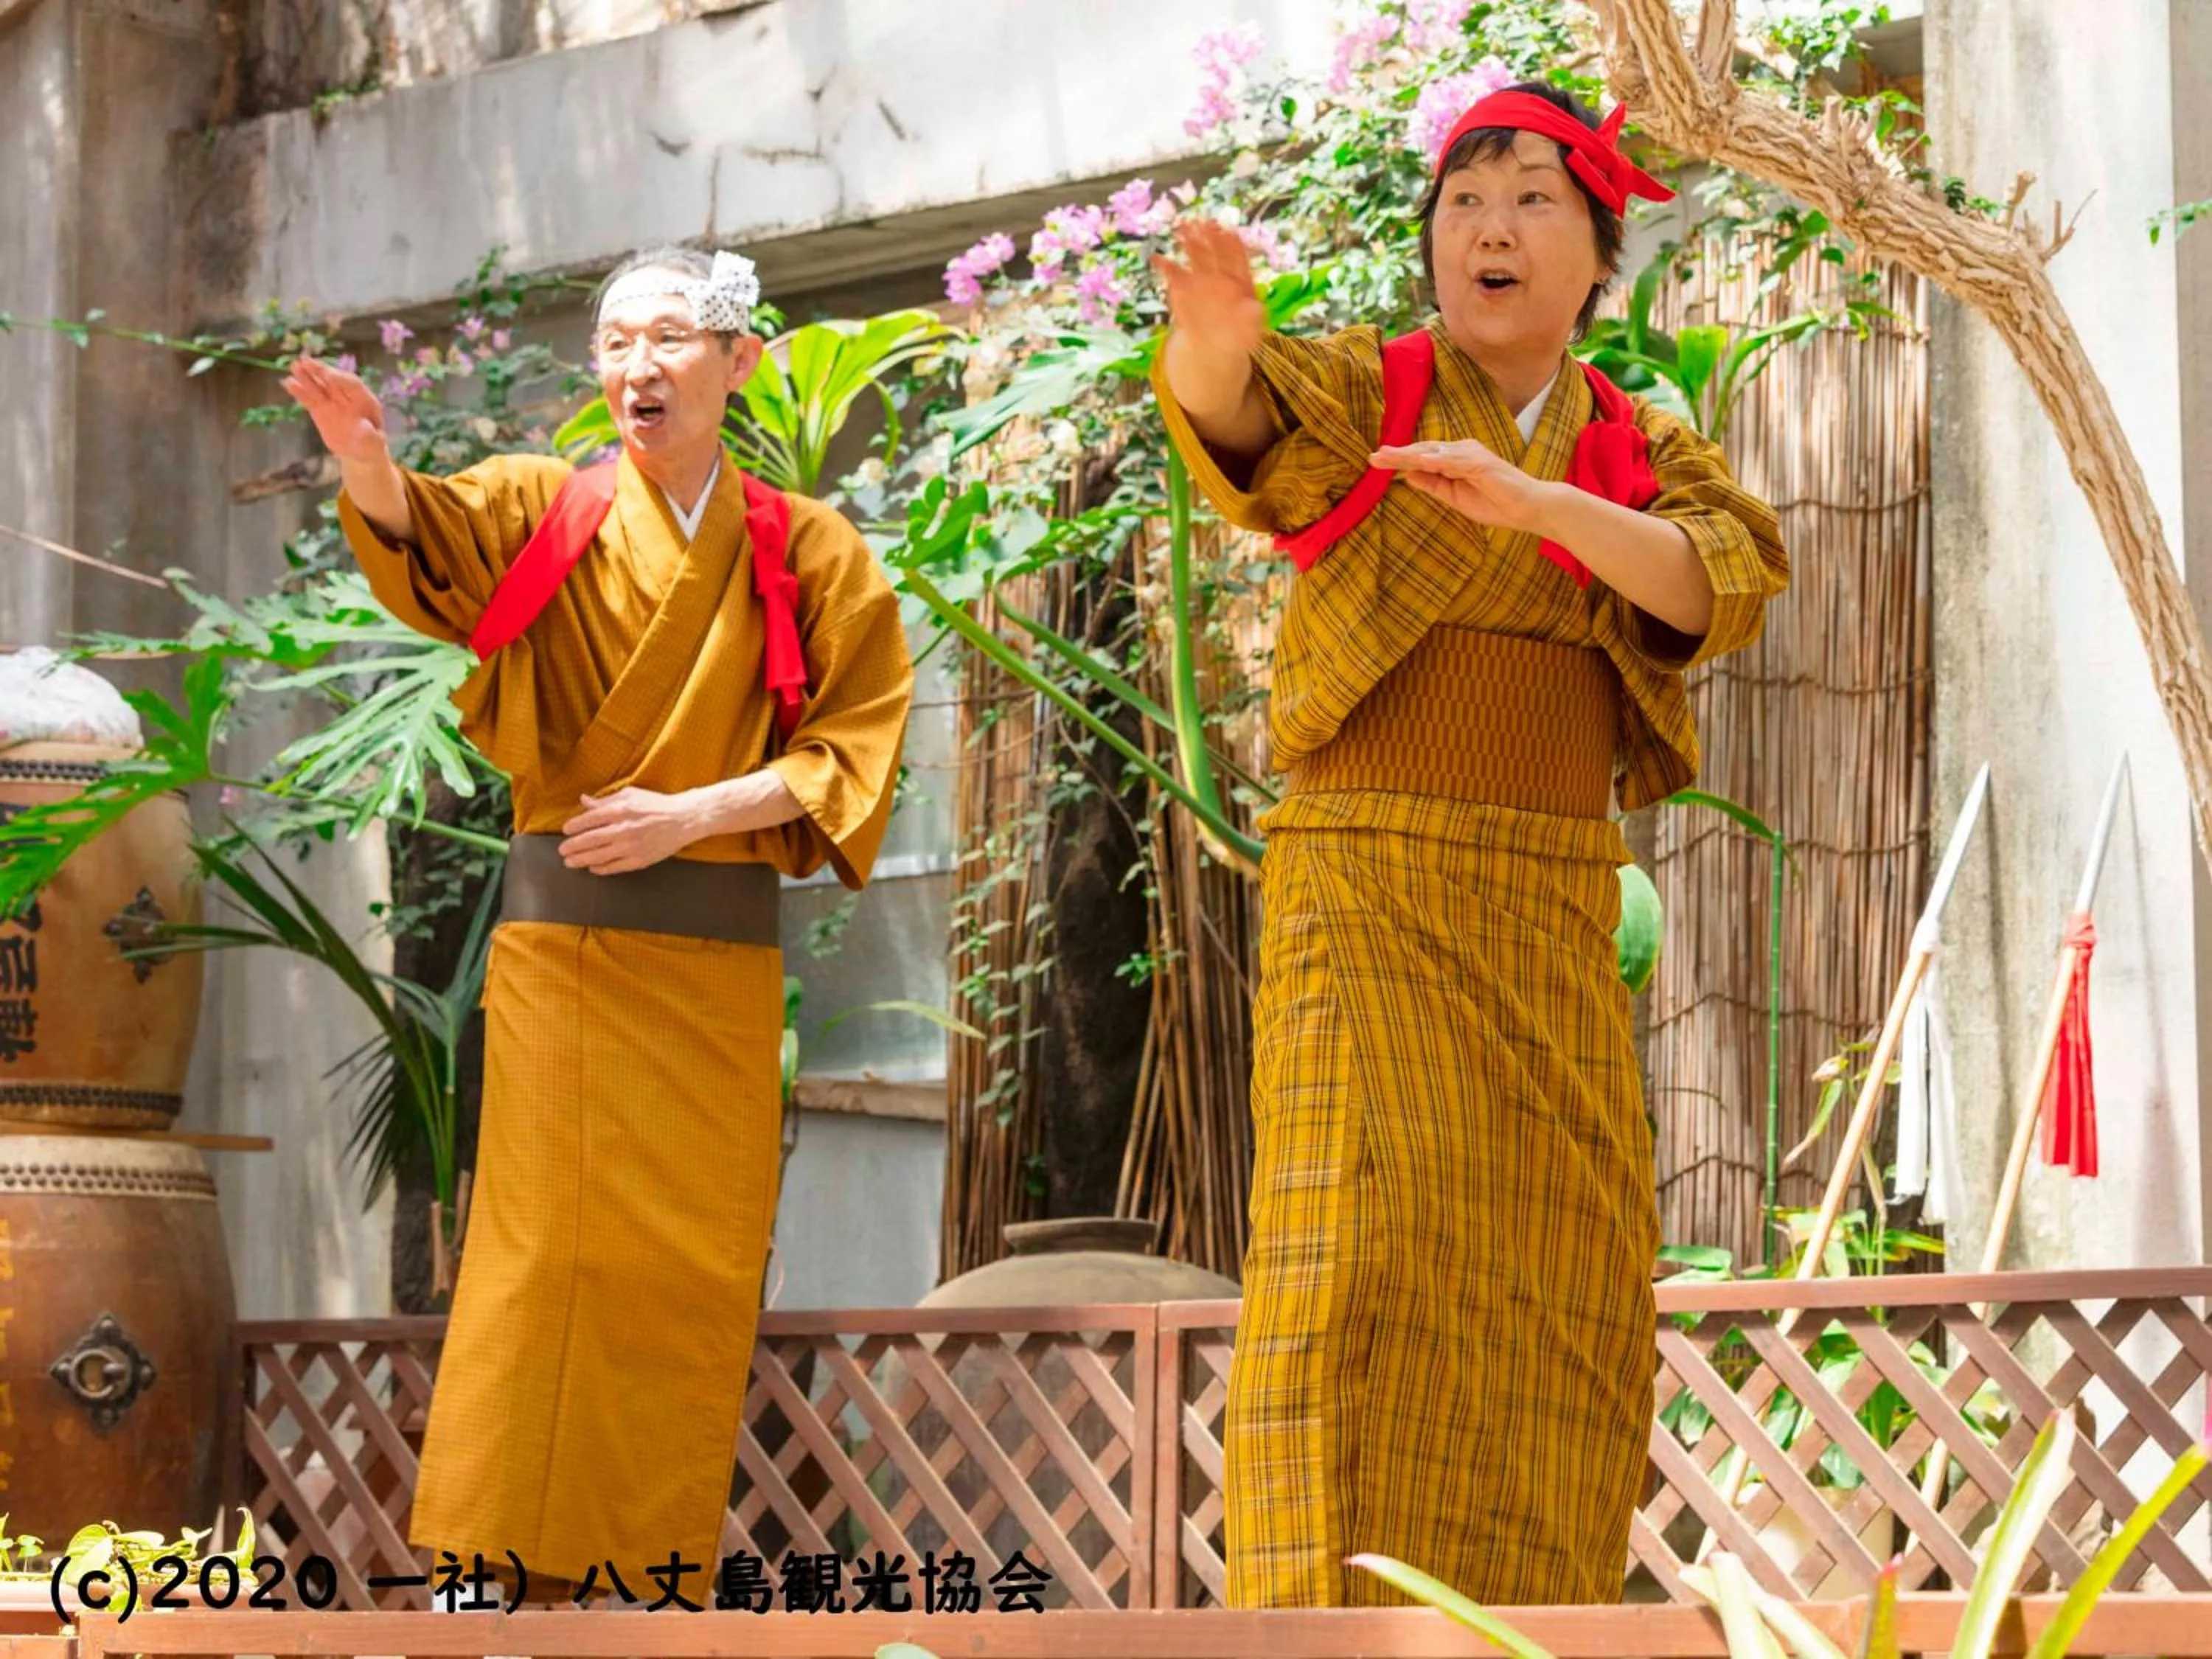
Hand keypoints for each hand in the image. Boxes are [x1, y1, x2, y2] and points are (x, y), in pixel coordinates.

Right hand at [281, 355, 389, 464]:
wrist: (358, 452)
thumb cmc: (371, 446)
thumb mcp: (375, 443)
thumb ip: (370, 435)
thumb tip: (363, 428)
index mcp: (365, 400)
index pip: (353, 385)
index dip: (341, 379)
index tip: (328, 376)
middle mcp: (347, 397)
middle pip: (333, 381)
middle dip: (320, 371)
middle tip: (306, 361)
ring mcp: (332, 402)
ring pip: (319, 387)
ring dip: (307, 377)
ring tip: (294, 366)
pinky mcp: (319, 410)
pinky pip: (309, 399)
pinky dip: (300, 392)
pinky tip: (289, 383)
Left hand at [557, 787, 703, 874]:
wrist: (683, 819)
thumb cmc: (656, 805)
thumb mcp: (630, 795)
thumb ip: (605, 800)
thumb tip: (584, 800)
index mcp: (620, 810)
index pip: (588, 819)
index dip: (574, 826)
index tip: (566, 830)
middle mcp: (623, 829)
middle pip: (589, 840)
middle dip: (572, 846)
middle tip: (562, 850)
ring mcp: (631, 847)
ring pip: (598, 856)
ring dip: (581, 860)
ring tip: (570, 862)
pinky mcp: (639, 860)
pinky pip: (615, 867)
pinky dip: (601, 868)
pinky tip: (593, 868)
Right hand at [1150, 219, 1264, 364]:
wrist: (1212, 344)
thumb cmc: (1236, 334)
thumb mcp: (1250, 328)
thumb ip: (1253, 317)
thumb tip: (1255, 307)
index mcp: (1239, 276)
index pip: (1237, 254)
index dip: (1232, 242)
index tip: (1227, 231)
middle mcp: (1219, 271)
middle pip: (1214, 248)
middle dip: (1208, 234)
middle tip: (1201, 222)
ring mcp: (1199, 277)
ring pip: (1194, 254)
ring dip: (1188, 240)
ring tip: (1180, 227)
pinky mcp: (1181, 287)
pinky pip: (1173, 273)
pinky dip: (1165, 265)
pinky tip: (1157, 258)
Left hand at [1369, 438, 1555, 534]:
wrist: (1529, 509)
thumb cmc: (1496, 504)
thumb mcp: (1455, 498)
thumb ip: (1435, 485)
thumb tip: (1410, 474)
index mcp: (1456, 460)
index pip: (1423, 457)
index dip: (1400, 459)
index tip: (1376, 461)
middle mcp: (1463, 452)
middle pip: (1424, 451)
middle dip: (1398, 453)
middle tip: (1374, 456)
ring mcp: (1473, 455)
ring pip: (1435, 453)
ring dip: (1410, 453)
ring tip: (1388, 456)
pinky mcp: (1483, 463)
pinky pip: (1455, 461)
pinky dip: (1437, 460)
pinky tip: (1419, 460)